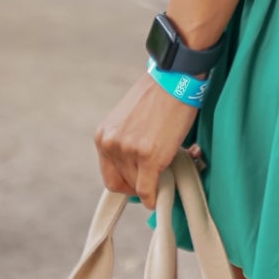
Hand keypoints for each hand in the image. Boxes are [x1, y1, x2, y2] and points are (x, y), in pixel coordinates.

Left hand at [95, 71, 195, 207]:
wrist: (175, 79)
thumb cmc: (157, 95)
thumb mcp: (128, 120)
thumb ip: (126, 142)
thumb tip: (134, 167)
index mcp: (103, 136)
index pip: (109, 175)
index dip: (125, 183)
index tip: (138, 183)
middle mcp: (111, 145)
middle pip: (122, 182)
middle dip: (138, 185)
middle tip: (153, 181)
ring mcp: (129, 152)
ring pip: (138, 185)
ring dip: (151, 184)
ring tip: (165, 173)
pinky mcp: (149, 157)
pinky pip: (148, 189)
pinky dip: (153, 198)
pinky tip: (159, 198)